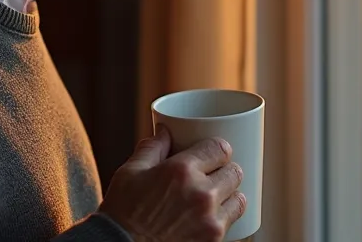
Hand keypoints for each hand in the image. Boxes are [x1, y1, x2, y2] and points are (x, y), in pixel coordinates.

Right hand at [99, 126, 246, 241]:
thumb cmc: (123, 212)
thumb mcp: (131, 172)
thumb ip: (152, 147)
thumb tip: (165, 131)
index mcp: (182, 170)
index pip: (220, 148)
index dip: (217, 149)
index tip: (212, 154)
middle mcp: (201, 193)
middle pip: (234, 172)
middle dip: (224, 170)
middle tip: (212, 175)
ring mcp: (210, 219)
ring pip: (238, 197)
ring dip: (229, 194)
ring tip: (214, 196)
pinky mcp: (213, 239)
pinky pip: (232, 220)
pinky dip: (226, 215)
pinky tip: (212, 214)